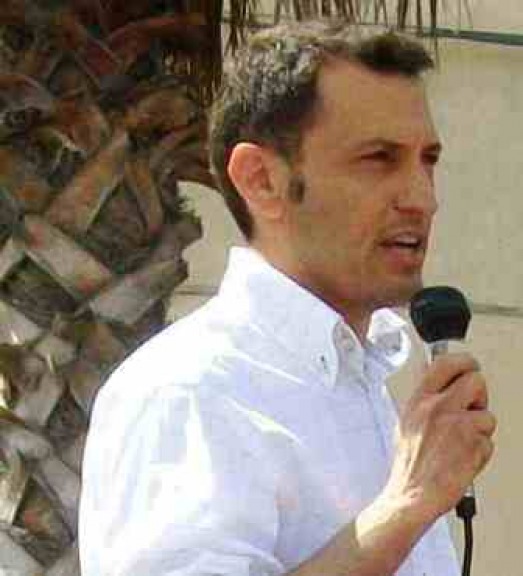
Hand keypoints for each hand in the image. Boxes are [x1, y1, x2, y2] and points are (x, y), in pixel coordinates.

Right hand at [384, 353, 496, 521]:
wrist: (413, 494)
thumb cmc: (409, 463)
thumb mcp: (407, 421)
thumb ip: (424, 400)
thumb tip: (436, 381)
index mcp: (420, 399)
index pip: (446, 363)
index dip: (465, 362)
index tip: (469, 367)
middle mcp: (439, 407)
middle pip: (476, 380)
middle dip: (479, 394)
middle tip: (472, 408)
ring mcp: (458, 426)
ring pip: (487, 415)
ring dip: (480, 429)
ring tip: (460, 443)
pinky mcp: (475, 446)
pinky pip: (489, 441)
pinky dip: (481, 451)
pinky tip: (463, 458)